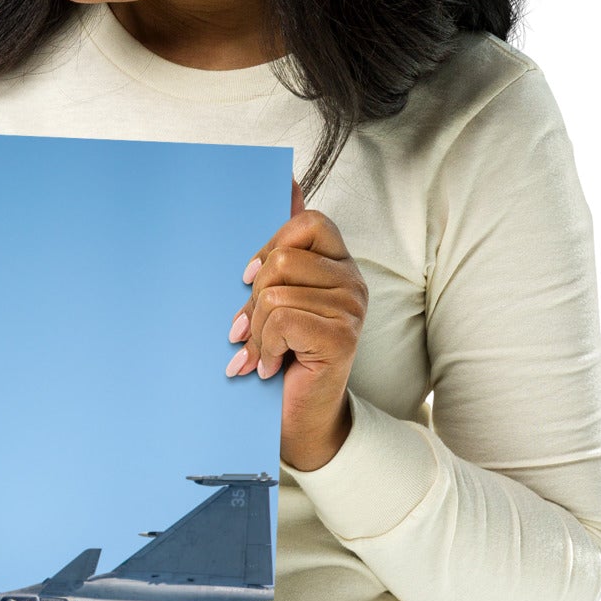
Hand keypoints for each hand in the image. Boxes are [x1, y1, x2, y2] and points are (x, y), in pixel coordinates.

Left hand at [225, 177, 366, 470]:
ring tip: (259, 353)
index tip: (249, 279)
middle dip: (253, 298)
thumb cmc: (282, 356)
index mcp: (337, 264)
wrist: (298, 419)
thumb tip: (286, 181)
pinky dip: (263, 346)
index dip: (270, 246)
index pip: (308, 222)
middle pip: (284, 259)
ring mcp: (351, 308)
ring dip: (256, 330)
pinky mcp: (342, 336)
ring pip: (276, 292)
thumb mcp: (274, 297)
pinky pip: (283, 319)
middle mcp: (352, 281)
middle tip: (248, 330)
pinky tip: (268, 366)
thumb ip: (282, 247)